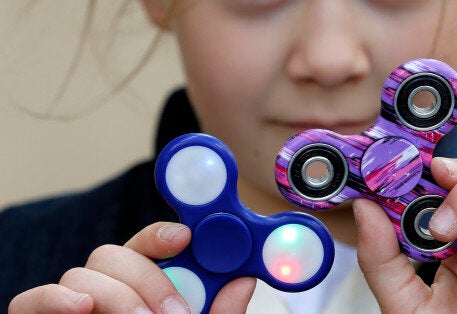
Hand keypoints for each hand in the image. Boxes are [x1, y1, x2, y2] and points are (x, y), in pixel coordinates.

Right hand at [8, 222, 255, 312]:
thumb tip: (243, 280)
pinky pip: (30, 298)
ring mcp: (74, 305)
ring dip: (117, 296)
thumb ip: (219, 313)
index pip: (147, 246)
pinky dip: (55, 298)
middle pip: (114, 253)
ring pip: (82, 272)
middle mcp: (107, 289)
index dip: (162, 235)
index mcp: (143, 287)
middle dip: (146, 277)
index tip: (184, 238)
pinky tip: (83, 309)